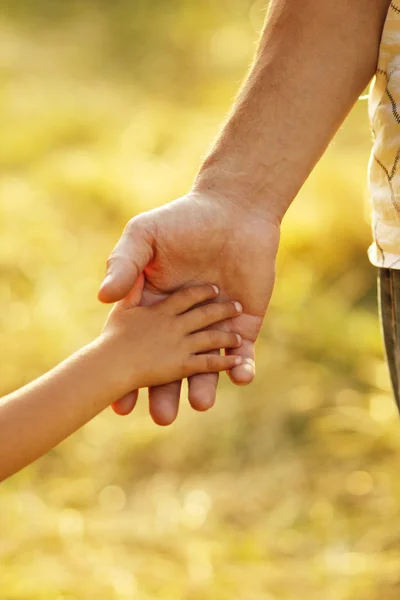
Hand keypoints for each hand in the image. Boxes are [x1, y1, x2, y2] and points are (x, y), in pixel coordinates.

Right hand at [98, 190, 280, 423]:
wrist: (233, 212)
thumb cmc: (183, 220)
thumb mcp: (143, 236)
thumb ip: (123, 264)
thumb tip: (103, 296)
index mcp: (156, 310)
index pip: (137, 350)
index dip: (128, 376)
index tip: (121, 402)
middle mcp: (183, 326)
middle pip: (170, 368)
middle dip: (165, 393)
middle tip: (161, 416)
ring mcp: (213, 328)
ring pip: (207, 367)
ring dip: (204, 386)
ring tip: (199, 403)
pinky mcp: (244, 325)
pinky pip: (241, 353)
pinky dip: (240, 365)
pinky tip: (238, 374)